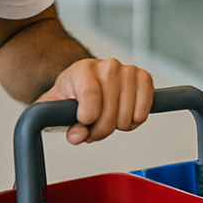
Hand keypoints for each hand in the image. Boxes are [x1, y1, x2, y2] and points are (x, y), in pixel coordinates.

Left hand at [37, 58, 152, 145]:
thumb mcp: (58, 103)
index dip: (87, 117)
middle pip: (109, 112)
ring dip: (117, 126)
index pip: (90, 95)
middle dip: (100, 129)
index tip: (84, 122)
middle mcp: (107, 66)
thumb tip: (77, 135)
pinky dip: (134, 121)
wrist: (89, 78)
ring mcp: (128, 71)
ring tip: (108, 118)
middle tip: (93, 127)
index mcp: (82, 69)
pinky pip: (143, 113)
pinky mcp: (144, 78)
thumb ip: (59, 118)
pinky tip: (124, 114)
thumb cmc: (74, 90)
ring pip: (127, 117)